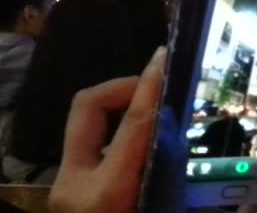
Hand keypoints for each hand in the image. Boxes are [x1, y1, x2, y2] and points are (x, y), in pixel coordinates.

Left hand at [50, 48, 182, 212]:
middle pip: (86, 106)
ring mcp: (62, 186)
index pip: (132, 125)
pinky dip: (116, 141)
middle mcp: (73, 182)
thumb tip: (193, 148)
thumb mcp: (158, 209)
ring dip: (120, 114)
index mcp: (105, 193)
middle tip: (155, 87)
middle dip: (121, 86)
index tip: (164, 58)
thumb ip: (173, 179)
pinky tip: (140, 152)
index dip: (150, 87)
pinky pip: (91, 149)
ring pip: (87, 127)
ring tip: (155, 117)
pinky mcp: (65, 191)